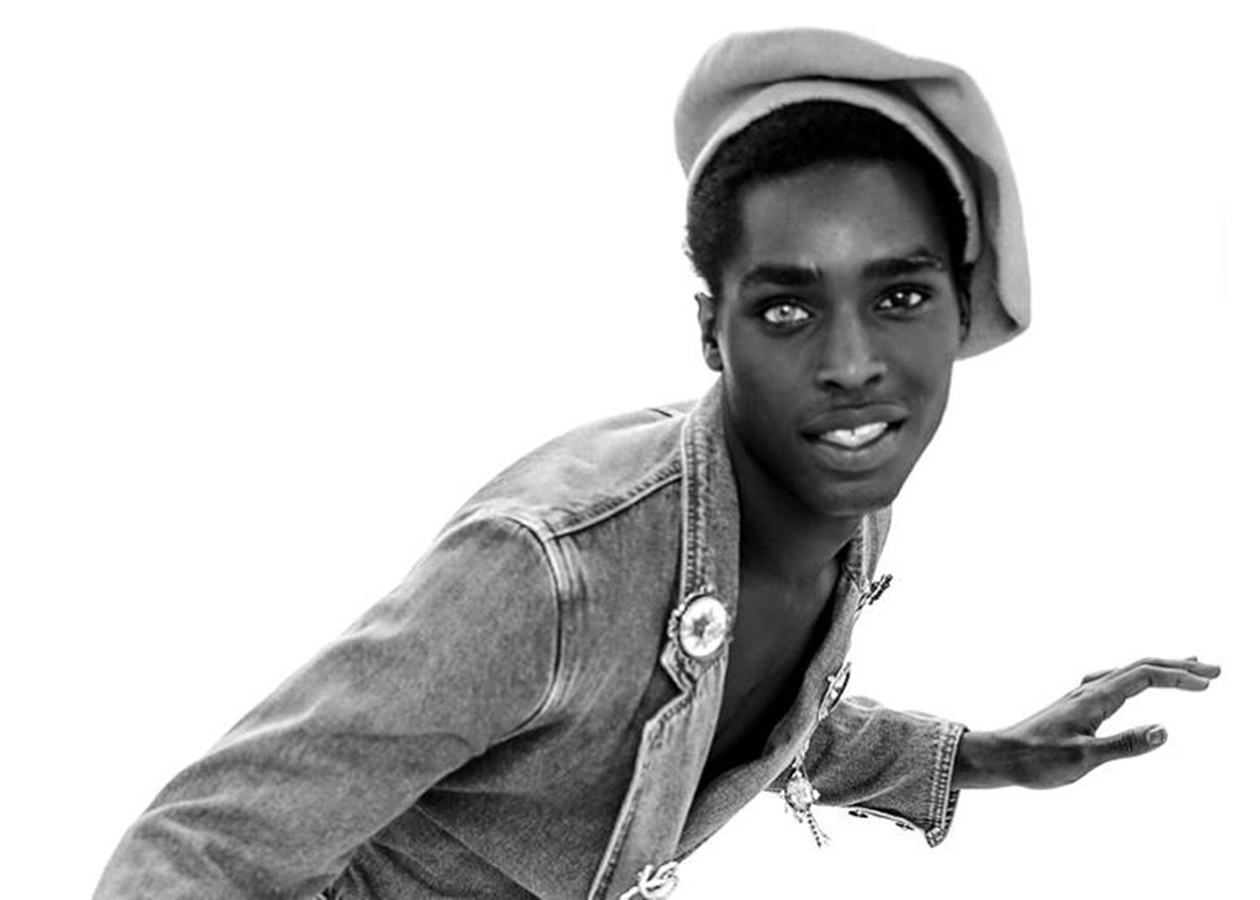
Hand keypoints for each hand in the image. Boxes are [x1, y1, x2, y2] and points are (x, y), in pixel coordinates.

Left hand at [954, 656, 1219, 789]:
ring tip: (1186, 667)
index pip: (1145, 675)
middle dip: (1178, 666)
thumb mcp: (1083, 758)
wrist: (1001, 756)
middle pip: (1140, 666)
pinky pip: (1115, 680)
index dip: (1179, 677)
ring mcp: (1082, 695)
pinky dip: (1138, 676)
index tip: (1209, 684)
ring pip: (1128, 671)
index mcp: (1095, 698)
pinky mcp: (1077, 705)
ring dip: (1160, 668)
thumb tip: (1164, 731)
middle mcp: (1089, 690)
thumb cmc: (1037, 760)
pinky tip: (1136, 682)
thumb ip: (1124, 745)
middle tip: (1214, 671)